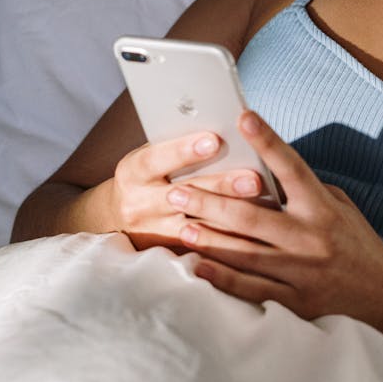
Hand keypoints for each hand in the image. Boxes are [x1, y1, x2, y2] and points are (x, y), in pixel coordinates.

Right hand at [111, 132, 269, 250]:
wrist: (118, 217)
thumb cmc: (147, 176)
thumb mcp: (151, 157)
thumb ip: (176, 148)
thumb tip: (220, 130)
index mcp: (132, 172)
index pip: (156, 159)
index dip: (184, 151)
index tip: (214, 140)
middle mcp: (139, 204)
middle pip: (183, 196)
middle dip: (221, 186)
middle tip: (253, 179)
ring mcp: (153, 231)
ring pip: (197, 227)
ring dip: (232, 218)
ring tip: (263, 207)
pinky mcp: (169, 251)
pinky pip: (203, 248)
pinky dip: (230, 241)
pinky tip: (256, 234)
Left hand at [175, 111, 382, 334]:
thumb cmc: (359, 246)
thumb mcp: (342, 208)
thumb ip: (308, 191)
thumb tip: (269, 171)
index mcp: (323, 209)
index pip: (292, 168)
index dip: (267, 141)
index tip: (244, 117)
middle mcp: (311, 238)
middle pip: (251, 216)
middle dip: (210, 200)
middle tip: (178, 189)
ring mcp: (302, 272)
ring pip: (244, 253)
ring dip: (208, 237)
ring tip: (179, 223)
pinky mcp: (296, 302)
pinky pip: (251, 289)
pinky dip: (222, 277)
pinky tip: (198, 266)